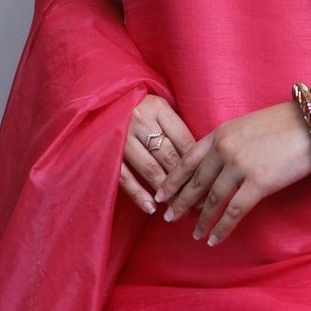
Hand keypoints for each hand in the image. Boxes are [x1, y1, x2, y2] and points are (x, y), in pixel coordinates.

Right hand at [120, 93, 196, 214]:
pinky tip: (151, 208)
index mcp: (157, 107)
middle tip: (197, 200)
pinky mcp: (108, 153)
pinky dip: (139, 194)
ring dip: (166, 190)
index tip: (207, 181)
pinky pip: (125, 178)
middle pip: (168, 156)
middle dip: (184, 181)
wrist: (103, 102)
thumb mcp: (159, 107)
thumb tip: (200, 157)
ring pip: (150, 168)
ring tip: (177, 206)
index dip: (196, 162)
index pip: (183, 139)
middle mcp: (141, 121)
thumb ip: (175, 127)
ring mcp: (123, 138)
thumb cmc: (138, 107)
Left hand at [158, 102, 310, 246]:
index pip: (188, 159)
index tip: (162, 194)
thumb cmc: (284, 123)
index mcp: (222, 133)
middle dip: (181, 202)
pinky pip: (233, 212)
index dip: (174, 179)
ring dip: (202, 221)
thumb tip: (214, 167)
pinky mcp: (258, 183)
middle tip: (169, 218)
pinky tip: (214, 239)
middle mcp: (226, 148)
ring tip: (195, 234)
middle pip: (196, 182)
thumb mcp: (247, 125)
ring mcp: (241, 166)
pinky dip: (222, 228)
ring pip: (213, 200)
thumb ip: (228, 143)